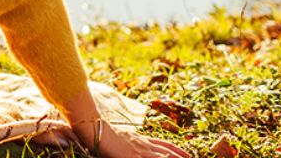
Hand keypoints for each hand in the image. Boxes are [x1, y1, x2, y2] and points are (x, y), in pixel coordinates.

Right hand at [70, 118, 190, 157]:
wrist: (93, 126)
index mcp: (139, 139)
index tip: (187, 153)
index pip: (162, 145)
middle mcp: (142, 144)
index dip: (176, 149)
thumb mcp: (117, 136)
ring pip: (163, 156)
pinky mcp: (132, 156)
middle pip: (167, 151)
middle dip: (181, 156)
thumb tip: (130, 145)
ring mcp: (139, 150)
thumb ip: (127, 141)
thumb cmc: (100, 130)